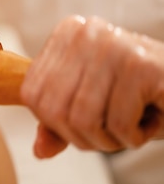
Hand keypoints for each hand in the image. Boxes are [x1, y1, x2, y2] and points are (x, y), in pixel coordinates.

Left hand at [20, 15, 163, 158]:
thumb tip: (39, 151)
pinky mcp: (142, 66)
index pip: (32, 93)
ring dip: (109, 140)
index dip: (54, 124)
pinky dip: (135, 138)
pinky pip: (118, 123)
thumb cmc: (140, 96)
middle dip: (82, 137)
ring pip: (84, 119)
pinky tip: (151, 120)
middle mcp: (86, 33)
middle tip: (111, 135)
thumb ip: (59, 125)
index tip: (84, 126)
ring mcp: (113, 45)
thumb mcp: (91, 108)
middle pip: (54, 109)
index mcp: (67, 34)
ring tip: (132, 128)